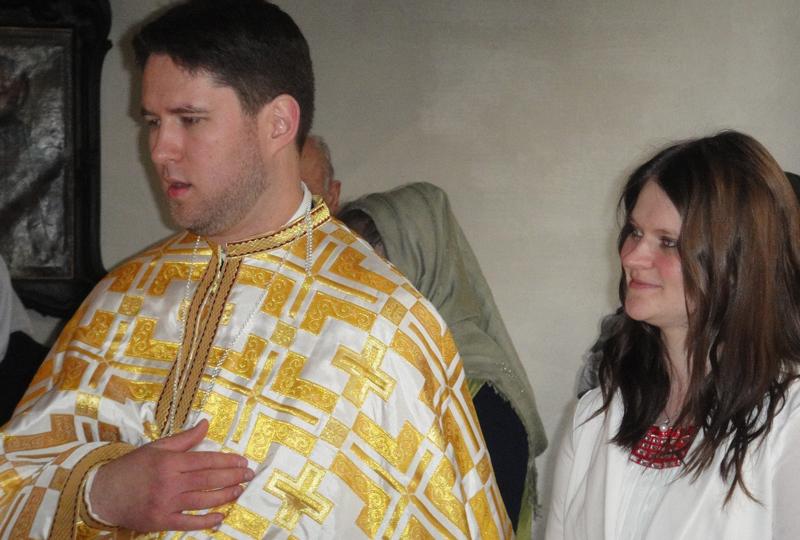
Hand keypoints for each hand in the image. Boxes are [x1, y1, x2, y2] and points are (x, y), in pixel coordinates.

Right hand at [89, 420, 252, 531]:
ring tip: (239, 490)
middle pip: (208, 480)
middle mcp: (169, 482)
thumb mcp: (157, 447)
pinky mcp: (160, 521)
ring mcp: (165, 503)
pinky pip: (188, 522)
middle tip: (249, 475)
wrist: (102, 493)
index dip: (227, 461)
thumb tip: (207, 424)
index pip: (206, 460)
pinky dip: (206, 521)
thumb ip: (185, 438)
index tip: (242, 461)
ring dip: (225, 496)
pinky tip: (220, 517)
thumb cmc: (132, 467)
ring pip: (202, 500)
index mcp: (169, 462)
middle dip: (233, 477)